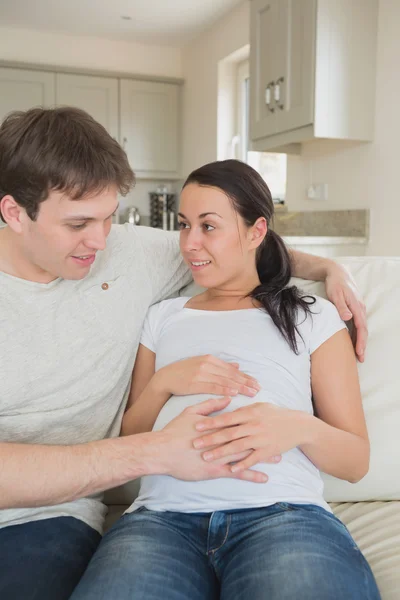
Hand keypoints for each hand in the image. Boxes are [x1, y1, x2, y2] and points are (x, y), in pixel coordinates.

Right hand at [153, 355, 259, 397]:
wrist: (166, 378)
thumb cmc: (185, 372)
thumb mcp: (203, 364)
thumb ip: (220, 366)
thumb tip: (237, 365)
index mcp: (211, 359)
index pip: (232, 369)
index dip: (245, 376)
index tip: (256, 383)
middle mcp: (207, 364)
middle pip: (231, 375)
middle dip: (246, 382)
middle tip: (258, 389)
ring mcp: (201, 373)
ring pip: (224, 381)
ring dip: (239, 387)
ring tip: (251, 392)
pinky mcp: (195, 383)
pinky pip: (212, 387)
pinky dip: (224, 390)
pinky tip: (233, 393)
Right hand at [156, 397, 267, 482]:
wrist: (162, 451)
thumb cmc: (174, 431)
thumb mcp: (191, 412)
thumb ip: (210, 405)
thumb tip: (226, 398)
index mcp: (218, 425)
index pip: (241, 422)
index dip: (256, 422)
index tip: (269, 422)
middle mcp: (223, 439)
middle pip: (248, 438)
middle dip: (265, 440)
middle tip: (280, 440)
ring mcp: (220, 455)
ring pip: (247, 455)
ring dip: (263, 457)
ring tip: (278, 458)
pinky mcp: (216, 470)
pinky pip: (238, 473)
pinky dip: (252, 475)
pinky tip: (264, 478)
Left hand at [192, 402, 310, 471]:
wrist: (297, 425)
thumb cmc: (276, 414)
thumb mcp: (259, 406)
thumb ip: (243, 409)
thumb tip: (226, 406)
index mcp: (250, 413)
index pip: (226, 418)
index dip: (211, 422)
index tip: (197, 426)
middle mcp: (254, 426)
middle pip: (228, 433)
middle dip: (210, 438)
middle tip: (195, 443)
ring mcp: (260, 439)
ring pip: (237, 447)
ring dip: (220, 453)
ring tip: (206, 457)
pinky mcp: (267, 451)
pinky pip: (252, 459)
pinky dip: (241, 464)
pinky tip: (230, 469)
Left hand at [325, 264, 367, 361]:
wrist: (337, 272)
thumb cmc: (335, 283)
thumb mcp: (335, 294)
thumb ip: (341, 306)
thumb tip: (347, 318)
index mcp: (357, 306)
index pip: (361, 327)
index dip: (361, 341)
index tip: (359, 352)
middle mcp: (360, 309)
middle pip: (363, 330)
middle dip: (362, 344)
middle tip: (360, 358)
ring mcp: (358, 309)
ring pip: (361, 328)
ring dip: (360, 340)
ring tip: (358, 354)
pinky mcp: (354, 309)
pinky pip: (358, 324)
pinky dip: (357, 333)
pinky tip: (353, 340)